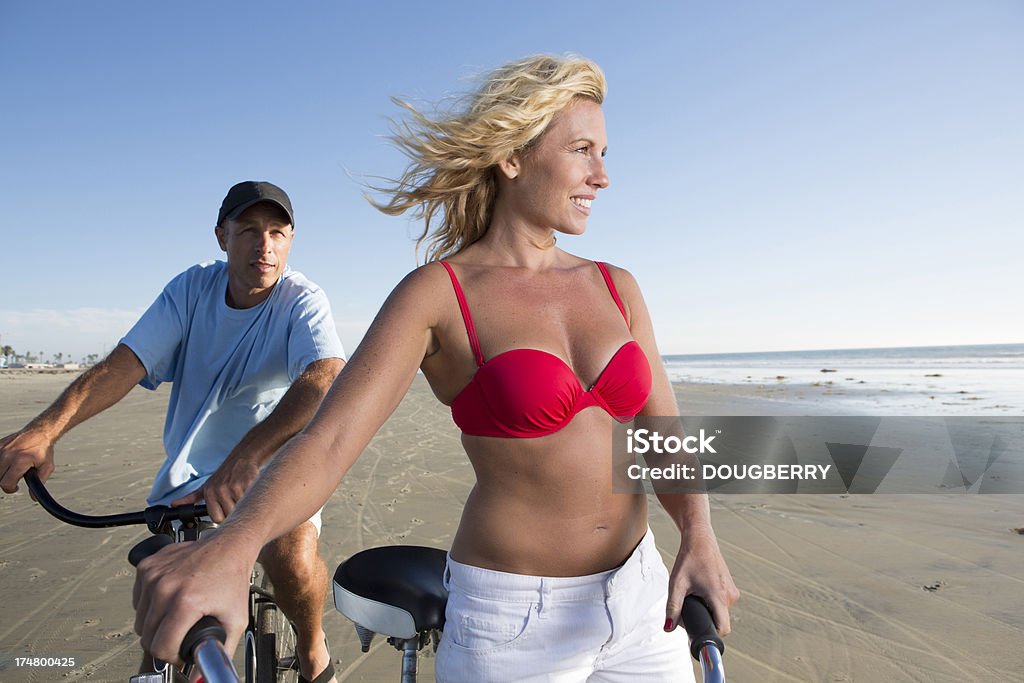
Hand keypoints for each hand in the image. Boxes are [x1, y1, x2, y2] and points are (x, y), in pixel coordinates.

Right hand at [0, 428, 55, 494]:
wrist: (39, 432)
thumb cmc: (43, 450)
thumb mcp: (47, 467)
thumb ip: (39, 482)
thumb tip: (34, 497)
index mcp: (20, 461)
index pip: (5, 483)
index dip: (10, 489)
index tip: (16, 487)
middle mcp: (8, 455)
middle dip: (6, 481)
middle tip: (15, 477)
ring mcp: (1, 449)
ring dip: (2, 473)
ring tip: (13, 469)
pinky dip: (0, 465)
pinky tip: (8, 463)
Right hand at [133, 536, 251, 666]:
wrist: (229, 545)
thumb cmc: (232, 578)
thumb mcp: (236, 619)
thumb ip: (221, 652)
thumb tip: (203, 677)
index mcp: (186, 601)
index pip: (160, 647)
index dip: (172, 657)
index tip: (180, 653)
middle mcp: (165, 586)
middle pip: (146, 636)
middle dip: (163, 642)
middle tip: (180, 635)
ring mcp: (153, 574)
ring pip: (139, 619)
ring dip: (155, 624)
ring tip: (177, 616)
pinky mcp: (147, 566)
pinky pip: (138, 599)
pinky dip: (150, 605)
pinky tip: (169, 599)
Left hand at [171, 454, 259, 522]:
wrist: (242, 458)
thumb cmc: (224, 474)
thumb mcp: (206, 486)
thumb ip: (191, 498)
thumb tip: (174, 504)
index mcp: (209, 493)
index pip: (216, 518)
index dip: (223, 516)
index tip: (226, 510)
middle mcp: (220, 491)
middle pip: (229, 515)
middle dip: (234, 512)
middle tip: (235, 501)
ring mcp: (233, 488)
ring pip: (240, 510)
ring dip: (243, 506)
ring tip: (242, 496)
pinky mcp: (247, 485)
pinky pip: (250, 502)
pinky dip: (251, 500)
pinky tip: (249, 492)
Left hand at [665, 523, 739, 635]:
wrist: (699, 539)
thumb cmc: (688, 559)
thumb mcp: (676, 584)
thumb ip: (672, 607)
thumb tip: (668, 628)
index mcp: (719, 596)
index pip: (723, 629)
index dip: (709, 634)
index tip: (696, 630)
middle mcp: (730, 596)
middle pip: (719, 621)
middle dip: (704, 620)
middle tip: (688, 607)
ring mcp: (732, 591)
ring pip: (721, 612)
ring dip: (708, 610)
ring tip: (694, 595)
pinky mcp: (731, 587)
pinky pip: (722, 604)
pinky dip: (712, 603)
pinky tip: (700, 591)